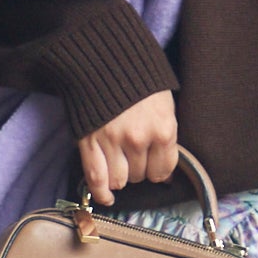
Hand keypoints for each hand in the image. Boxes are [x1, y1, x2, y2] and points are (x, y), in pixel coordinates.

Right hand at [76, 90, 178, 209]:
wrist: (105, 61)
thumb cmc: (139, 83)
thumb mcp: (164, 106)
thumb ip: (167, 139)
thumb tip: (165, 176)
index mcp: (162, 130)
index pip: (163, 170)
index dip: (159, 171)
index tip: (154, 166)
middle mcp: (139, 140)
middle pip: (141, 176)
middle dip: (139, 169)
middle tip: (134, 155)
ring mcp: (113, 143)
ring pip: (120, 181)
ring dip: (120, 177)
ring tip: (120, 164)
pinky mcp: (90, 143)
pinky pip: (96, 179)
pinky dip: (101, 193)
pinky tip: (107, 197)